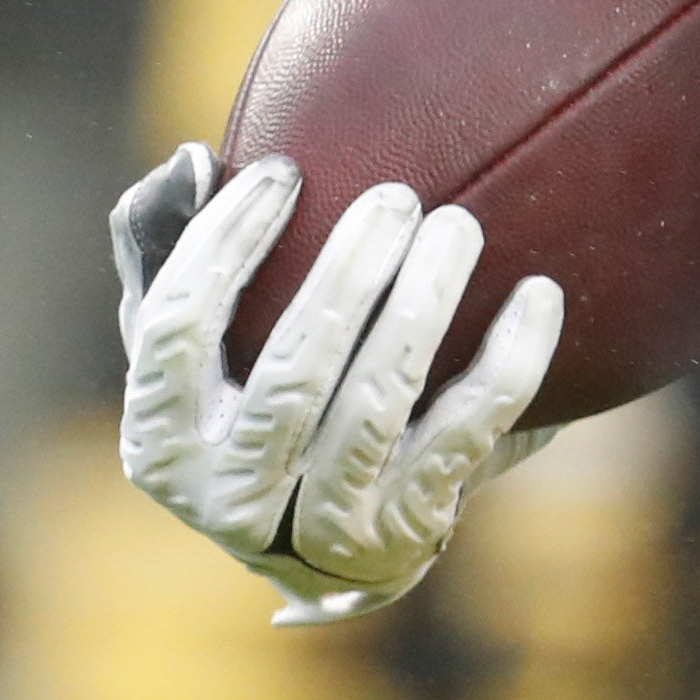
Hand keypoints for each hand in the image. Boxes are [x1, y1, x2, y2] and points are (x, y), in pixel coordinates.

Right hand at [112, 143, 559, 621]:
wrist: (321, 536)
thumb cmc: (249, 395)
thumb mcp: (192, 343)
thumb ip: (165, 248)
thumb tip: (195, 163)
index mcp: (161, 441)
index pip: (177, 327)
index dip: (225, 242)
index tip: (284, 171)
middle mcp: (230, 499)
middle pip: (292, 370)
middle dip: (349, 274)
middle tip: (396, 196)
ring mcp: (320, 528)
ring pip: (377, 406)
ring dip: (424, 306)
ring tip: (459, 227)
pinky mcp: (403, 535)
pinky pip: (464, 438)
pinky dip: (509, 364)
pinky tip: (538, 295)